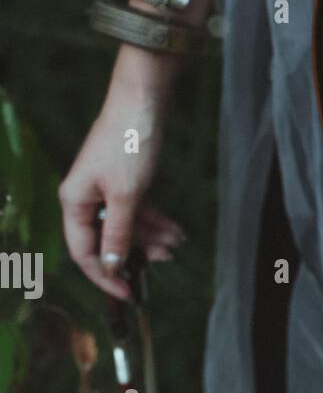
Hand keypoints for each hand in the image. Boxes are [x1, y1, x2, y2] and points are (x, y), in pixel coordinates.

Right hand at [59, 47, 183, 298]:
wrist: (144, 100)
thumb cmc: (130, 144)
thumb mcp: (126, 196)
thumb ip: (118, 234)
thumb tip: (111, 266)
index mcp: (74, 203)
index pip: (84, 253)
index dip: (105, 276)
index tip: (129, 293)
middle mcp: (85, 198)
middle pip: (108, 240)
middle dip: (137, 253)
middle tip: (166, 260)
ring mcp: (105, 189)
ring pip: (127, 226)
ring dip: (152, 237)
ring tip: (178, 242)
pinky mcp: (124, 180)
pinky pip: (137, 210)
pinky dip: (155, 221)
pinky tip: (177, 230)